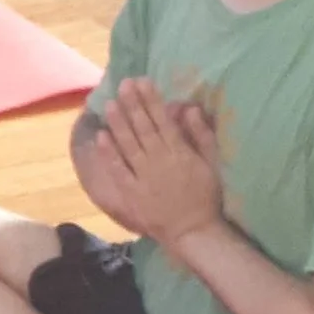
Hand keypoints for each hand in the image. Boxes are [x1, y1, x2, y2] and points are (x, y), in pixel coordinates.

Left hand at [91, 78, 223, 247]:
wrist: (193, 231)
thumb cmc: (206, 196)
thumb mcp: (211, 163)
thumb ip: (202, 134)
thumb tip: (190, 108)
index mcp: (179, 151)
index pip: (162, 120)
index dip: (151, 99)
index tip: (142, 81)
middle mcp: (159, 160)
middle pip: (143, 127)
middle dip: (132, 104)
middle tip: (122, 85)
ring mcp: (143, 176)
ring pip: (128, 144)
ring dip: (118, 123)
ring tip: (110, 104)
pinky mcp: (131, 193)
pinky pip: (119, 170)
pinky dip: (110, 154)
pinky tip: (101, 137)